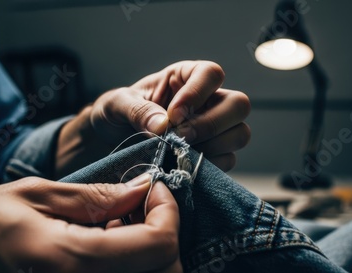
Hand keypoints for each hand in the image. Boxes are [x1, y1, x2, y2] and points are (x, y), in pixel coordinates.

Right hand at [0, 175, 180, 272]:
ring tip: (119, 220)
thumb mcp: (37, 195)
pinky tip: (107, 238)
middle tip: (140, 203)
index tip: (155, 188)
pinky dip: (130, 260)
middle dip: (164, 231)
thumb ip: (97, 196)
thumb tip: (144, 188)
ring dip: (149, 247)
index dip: (168, 211)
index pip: (158, 245)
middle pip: (164, 271)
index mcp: (71, 260)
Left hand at [90, 60, 250, 170]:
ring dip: (213, 147)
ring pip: (240, 133)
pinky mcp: (213, 154)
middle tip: (180, 138)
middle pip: (238, 105)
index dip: (197, 93)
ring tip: (180, 153)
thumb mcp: (117, 105)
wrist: (111, 141)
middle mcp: (207, 100)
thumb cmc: (117, 114)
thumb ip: (138, 111)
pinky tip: (183, 165)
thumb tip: (163, 125)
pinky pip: (228, 160)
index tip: (173, 114)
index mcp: (186, 77)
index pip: (212, 74)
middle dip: (211, 124)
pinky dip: (208, 166)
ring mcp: (214, 128)